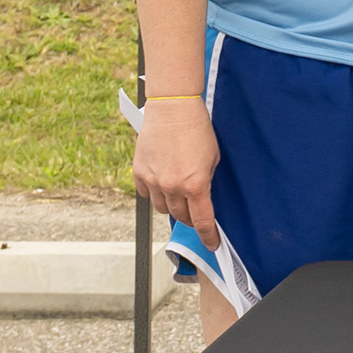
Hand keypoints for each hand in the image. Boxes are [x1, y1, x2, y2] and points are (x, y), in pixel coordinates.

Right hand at [131, 93, 222, 234]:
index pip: (202, 220)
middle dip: (190, 218)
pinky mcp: (139, 172)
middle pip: (181, 216)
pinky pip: (146, 194)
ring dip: (172, 206)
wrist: (173, 108)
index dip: (208, 236)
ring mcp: (154, 180)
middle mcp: (173, 186)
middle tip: (195, 212)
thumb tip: (202, 197)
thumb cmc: (197, 129)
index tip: (212, 244)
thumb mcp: (213, 158)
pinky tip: (162, 182)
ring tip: (177, 193)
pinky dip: (155, 193)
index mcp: (196, 184)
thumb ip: (206, 180)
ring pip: (162, 208)